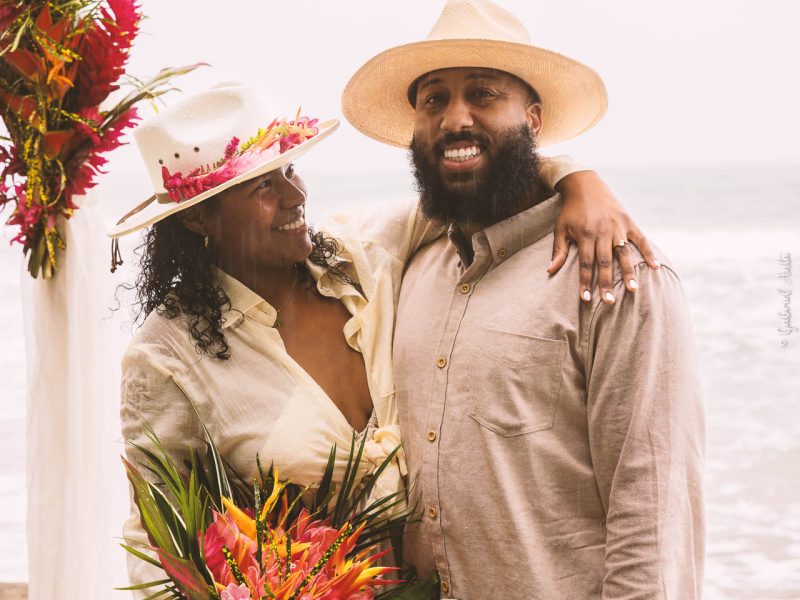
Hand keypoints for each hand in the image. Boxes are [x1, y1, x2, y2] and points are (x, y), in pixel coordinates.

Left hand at [548, 170, 658, 303]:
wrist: (585, 185)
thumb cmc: (570, 210)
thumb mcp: (560, 228)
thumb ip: (559, 250)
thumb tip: (550, 271)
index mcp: (585, 234)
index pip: (586, 263)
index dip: (585, 281)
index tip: (585, 298)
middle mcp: (603, 232)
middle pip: (605, 262)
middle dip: (607, 283)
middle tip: (609, 301)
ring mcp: (618, 227)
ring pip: (624, 253)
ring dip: (629, 272)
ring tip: (633, 289)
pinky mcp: (629, 222)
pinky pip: (641, 239)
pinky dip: (649, 252)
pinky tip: (654, 267)